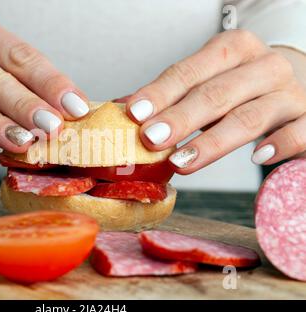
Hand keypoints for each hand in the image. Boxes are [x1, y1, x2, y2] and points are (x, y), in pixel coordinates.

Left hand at [125, 29, 305, 172]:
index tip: (134, 113)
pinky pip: (299, 133)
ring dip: (212, 142)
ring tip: (180, 163)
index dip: (161, 92)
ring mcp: (290, 92)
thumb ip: (172, 95)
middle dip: (180, 119)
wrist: (292, 83)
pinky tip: (256, 158)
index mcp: (234, 48)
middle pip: (216, 94)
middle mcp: (264, 66)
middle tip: (150, 140)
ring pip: (249, 117)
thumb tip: (123, 110)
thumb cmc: (239, 85)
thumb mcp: (207, 80)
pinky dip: (278, 145)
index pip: (191, 70)